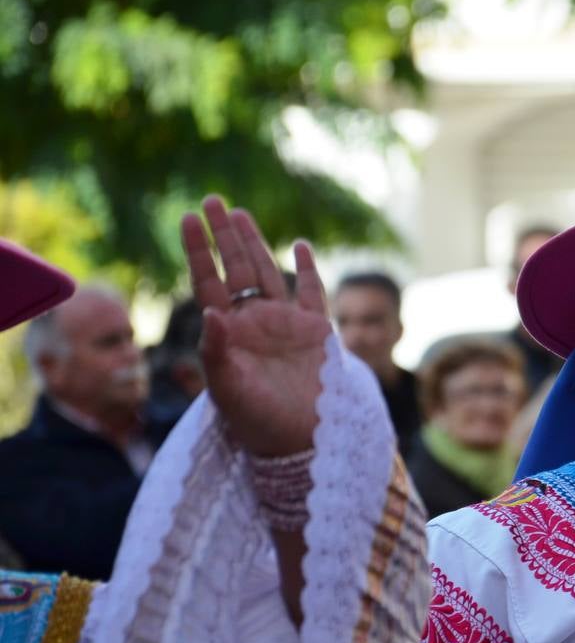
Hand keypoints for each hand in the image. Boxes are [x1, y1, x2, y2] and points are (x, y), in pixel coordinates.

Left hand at [181, 195, 329, 456]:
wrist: (300, 441)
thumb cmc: (256, 421)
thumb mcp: (226, 388)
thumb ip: (216, 350)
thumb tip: (211, 311)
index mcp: (228, 333)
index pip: (208, 281)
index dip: (199, 250)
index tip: (189, 219)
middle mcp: (254, 323)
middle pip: (236, 269)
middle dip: (225, 236)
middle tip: (212, 201)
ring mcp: (285, 325)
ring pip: (267, 273)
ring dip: (255, 244)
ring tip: (241, 214)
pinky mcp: (317, 333)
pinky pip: (312, 293)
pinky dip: (308, 270)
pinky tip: (299, 246)